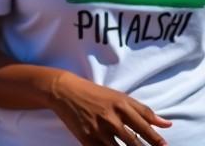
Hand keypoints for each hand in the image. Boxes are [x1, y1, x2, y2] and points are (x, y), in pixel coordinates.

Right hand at [48, 71, 170, 145]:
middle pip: (134, 143)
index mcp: (121, 106)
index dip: (157, 140)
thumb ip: (144, 111)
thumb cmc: (95, 93)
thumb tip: (168, 124)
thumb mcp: (119, 97)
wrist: (64, 91)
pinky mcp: (87, 139)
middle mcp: (111, 119)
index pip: (145, 127)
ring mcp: (98, 130)